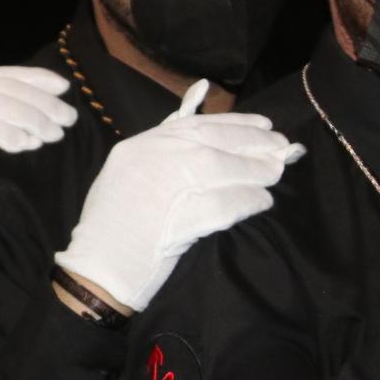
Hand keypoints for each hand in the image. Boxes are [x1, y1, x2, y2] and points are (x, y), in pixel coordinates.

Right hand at [0, 66, 77, 181]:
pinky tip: (23, 145)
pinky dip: (5, 134)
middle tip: (68, 120)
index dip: (38, 80)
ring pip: (0, 106)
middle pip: (10, 90)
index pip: (8, 75)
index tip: (64, 89)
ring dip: (31, 121)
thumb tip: (25, 123)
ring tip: (52, 135)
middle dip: (43, 104)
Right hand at [55, 80, 304, 312]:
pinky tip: (261, 202)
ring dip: (253, 173)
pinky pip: (221, 205)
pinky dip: (246, 201)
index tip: (265, 126)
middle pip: (210, 142)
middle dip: (251, 144)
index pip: (194, 125)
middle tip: (282, 149)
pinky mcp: (174, 221)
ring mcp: (158, 189)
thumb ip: (167, 146)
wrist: (98, 269)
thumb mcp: (132, 173)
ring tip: (273, 177)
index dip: (234, 124)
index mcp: (137, 147)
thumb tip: (206, 110)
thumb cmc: (117, 224)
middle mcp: (147, 161)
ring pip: (218, 168)